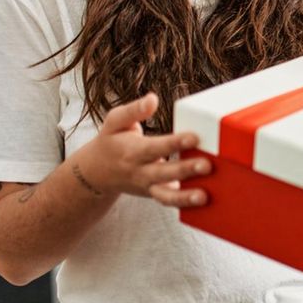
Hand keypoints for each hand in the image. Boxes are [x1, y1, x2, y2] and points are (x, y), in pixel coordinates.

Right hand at [75, 93, 209, 207]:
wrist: (95, 172)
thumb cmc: (111, 141)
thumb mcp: (115, 121)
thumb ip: (134, 110)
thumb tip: (153, 99)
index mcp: (132, 151)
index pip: (155, 147)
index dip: (175, 143)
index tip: (194, 137)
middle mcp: (140, 171)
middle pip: (164, 172)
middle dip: (185, 170)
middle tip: (207, 165)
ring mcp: (148, 186)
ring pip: (166, 195)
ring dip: (185, 197)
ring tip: (204, 195)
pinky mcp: (155, 194)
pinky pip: (169, 202)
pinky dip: (185, 204)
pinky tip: (205, 202)